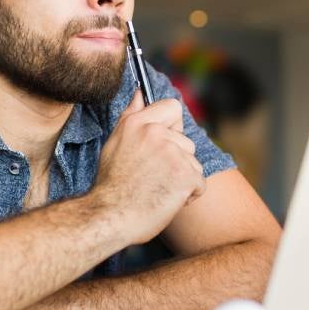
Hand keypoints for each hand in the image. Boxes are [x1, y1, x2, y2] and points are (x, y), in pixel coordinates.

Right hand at [91, 94, 205, 244]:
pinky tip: (167, 201)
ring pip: (193, 163)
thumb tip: (141, 93)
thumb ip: (130, 116)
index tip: (162, 145)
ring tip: (158, 190)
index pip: (173, 107)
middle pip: (186, 142)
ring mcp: (172, 154)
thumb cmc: (111, 185)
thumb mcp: (115, 143)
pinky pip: (199, 184)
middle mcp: (155, 133)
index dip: (173, 127)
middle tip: (153, 177)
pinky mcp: (185, 176)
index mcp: (137, 123)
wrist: (108, 217)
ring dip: (182, 179)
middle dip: (177, 161)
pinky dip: (188, 196)